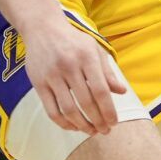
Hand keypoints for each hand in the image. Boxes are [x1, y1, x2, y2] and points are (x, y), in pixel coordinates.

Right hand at [23, 21, 126, 135]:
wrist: (43, 28)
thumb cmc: (74, 41)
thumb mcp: (95, 49)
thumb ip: (107, 72)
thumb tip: (122, 91)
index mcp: (87, 58)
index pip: (101, 91)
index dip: (108, 110)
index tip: (114, 122)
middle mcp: (69, 67)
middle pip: (86, 103)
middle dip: (98, 121)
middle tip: (105, 131)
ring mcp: (52, 75)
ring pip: (68, 109)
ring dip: (82, 125)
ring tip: (91, 131)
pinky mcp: (38, 83)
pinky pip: (51, 109)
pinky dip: (63, 122)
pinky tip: (73, 127)